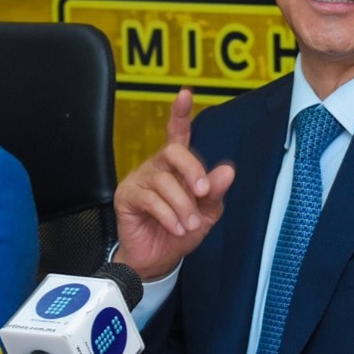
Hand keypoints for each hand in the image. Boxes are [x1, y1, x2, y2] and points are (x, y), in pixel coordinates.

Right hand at [113, 88, 234, 280]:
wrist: (158, 259)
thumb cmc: (181, 231)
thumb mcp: (206, 213)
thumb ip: (215, 192)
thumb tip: (227, 170)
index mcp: (177, 166)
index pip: (178, 133)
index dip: (180, 113)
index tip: (184, 94)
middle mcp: (157, 166)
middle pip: (173, 150)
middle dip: (192, 169)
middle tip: (202, 192)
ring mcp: (140, 179)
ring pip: (164, 180)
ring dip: (182, 205)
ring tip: (188, 224)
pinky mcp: (126, 196)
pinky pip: (149, 198)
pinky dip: (167, 214)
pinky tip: (175, 226)